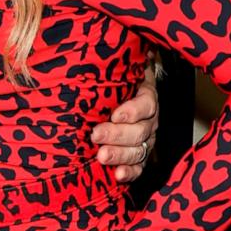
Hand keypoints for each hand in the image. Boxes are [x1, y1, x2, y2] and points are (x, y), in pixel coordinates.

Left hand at [90, 61, 159, 181]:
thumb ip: (101, 64)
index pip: (146, 103)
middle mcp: (149, 119)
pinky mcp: (140, 155)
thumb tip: (81, 55)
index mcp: (145, 94)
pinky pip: (139, 167)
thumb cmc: (111, 80)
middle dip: (117, 135)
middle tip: (96, 135)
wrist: (119, 93)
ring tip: (102, 156)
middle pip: (140, 130)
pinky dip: (129, 172)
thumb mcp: (111, 68)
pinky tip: (117, 175)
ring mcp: (146, 139)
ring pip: (139, 150)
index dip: (132, 111)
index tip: (115, 114)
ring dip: (120, 155)